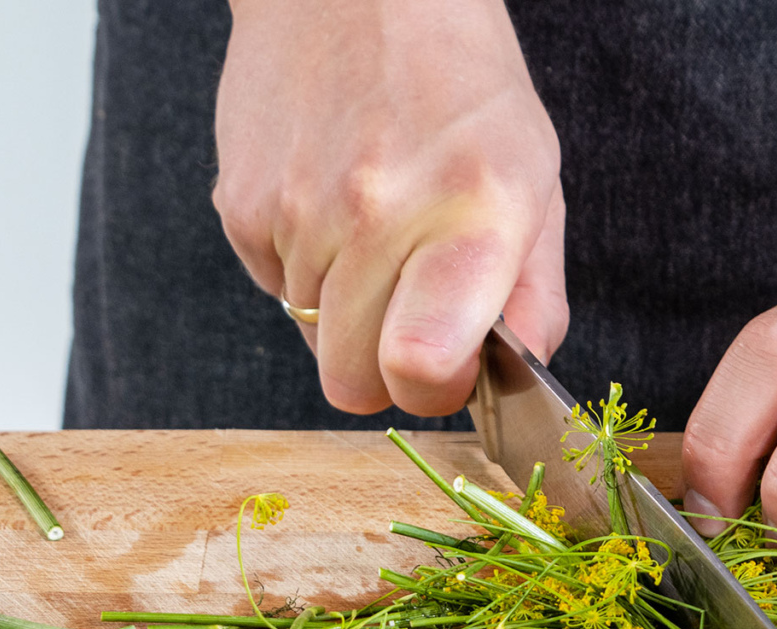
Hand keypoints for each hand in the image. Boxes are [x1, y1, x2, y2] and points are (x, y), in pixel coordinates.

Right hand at [213, 0, 566, 416]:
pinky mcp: (240, 205)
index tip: (449, 370)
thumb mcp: (535, 182)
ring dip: (346, 314)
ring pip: (310, 340)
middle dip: (386, 370)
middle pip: (352, 382)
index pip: (419, 364)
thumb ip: (535, 294)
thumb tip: (516, 377)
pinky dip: (306, 272)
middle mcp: (376, 216)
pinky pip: (274, 290)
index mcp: (469, 215)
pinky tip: (335, 210)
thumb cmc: (462, 88)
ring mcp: (298, 212)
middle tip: (416, 315)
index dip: (432, 392)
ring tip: (379, 234)